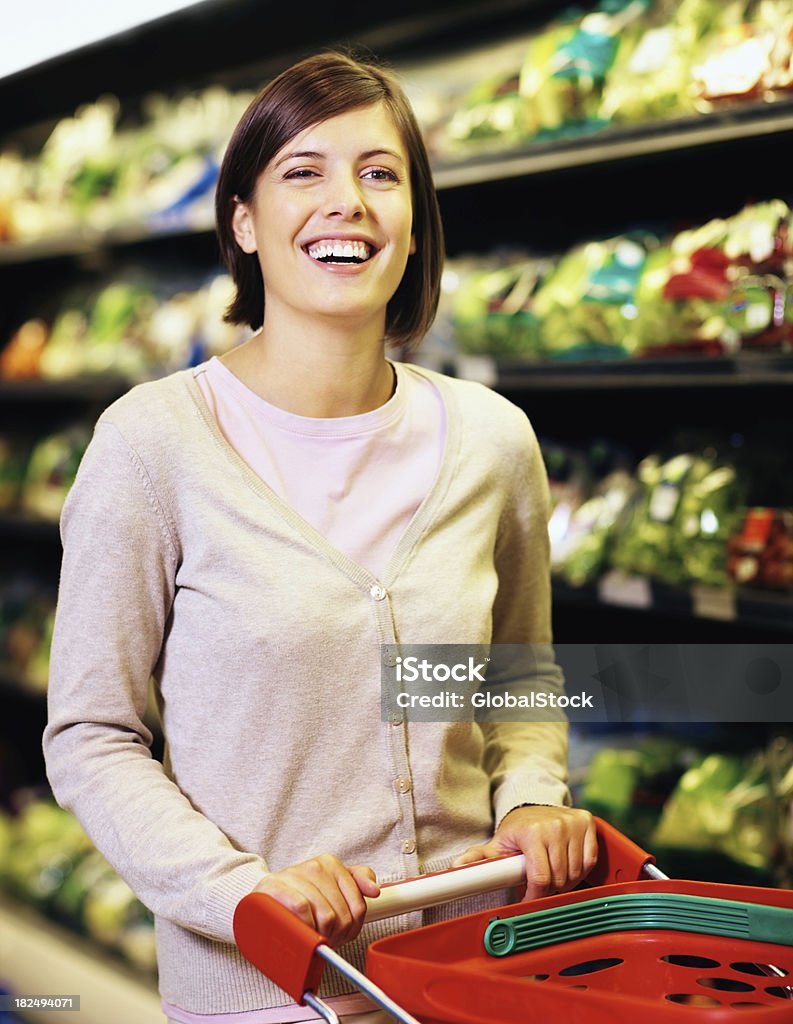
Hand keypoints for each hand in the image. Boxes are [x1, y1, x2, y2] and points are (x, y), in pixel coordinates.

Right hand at [251, 854, 379, 946]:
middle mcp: (315, 866)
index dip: (351, 929)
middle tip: (323, 938)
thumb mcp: (332, 885)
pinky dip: (305, 926)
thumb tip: (374, 890)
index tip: (340, 934)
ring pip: (323, 914)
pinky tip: (301, 930)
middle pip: (340, 915)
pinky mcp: (274, 886)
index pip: (357, 907)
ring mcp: (294, 875)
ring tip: (312, 936)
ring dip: (319, 935)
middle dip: (333, 935)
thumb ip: (358, 882)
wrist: (264, 894)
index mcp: (331, 864)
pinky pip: (302, 909)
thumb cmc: (301, 894)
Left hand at [452, 805, 596, 899]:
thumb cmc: (517, 830)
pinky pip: (589, 861)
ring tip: (552, 876)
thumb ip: (478, 857)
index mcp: (531, 832)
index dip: (534, 896)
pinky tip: (567, 867)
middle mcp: (554, 826)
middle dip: (548, 890)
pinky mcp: (587, 823)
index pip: (540, 878)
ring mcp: (572, 824)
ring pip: (576, 872)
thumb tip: (456, 867)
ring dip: (565, 883)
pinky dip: (581, 870)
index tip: (529, 902)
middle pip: (559, 878)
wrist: (535, 806)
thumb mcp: (497, 844)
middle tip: (539, 887)